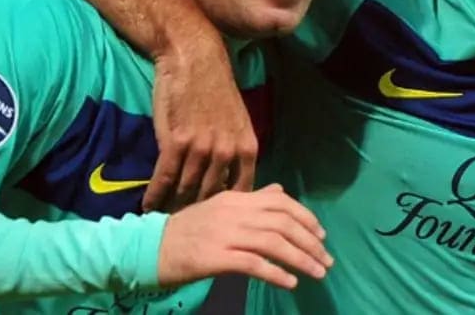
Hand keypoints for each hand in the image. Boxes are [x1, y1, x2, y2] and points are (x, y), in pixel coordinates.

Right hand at [146, 38, 257, 211]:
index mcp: (247, 148)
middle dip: (198, 214)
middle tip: (185, 228)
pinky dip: (155, 195)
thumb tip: (231, 183)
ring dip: (173, 207)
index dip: (227, 211)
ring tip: (164, 222)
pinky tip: (147, 206)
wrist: (194, 60)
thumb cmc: (215, 90)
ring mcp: (201, 148)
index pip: (241, 192)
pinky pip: (164, 178)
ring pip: (186, 189)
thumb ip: (236, 152)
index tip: (216, 224)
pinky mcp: (176, 142)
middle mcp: (227, 151)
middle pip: (211, 196)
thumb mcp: (237, 122)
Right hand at [157, 184, 332, 289]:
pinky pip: (254, 264)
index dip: (306, 218)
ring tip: (317, 273)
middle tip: (326, 260)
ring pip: (274, 243)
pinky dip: (276, 273)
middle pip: (283, 223)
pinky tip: (290, 282)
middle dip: (310, 242)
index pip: (281, 202)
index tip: (321, 236)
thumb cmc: (187, 231)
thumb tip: (279, 192)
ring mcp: (225, 234)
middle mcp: (234, 212)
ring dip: (301, 259)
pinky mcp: (216, 257)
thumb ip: (251, 200)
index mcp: (236, 198)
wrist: (149, 248)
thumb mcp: (220, 208)